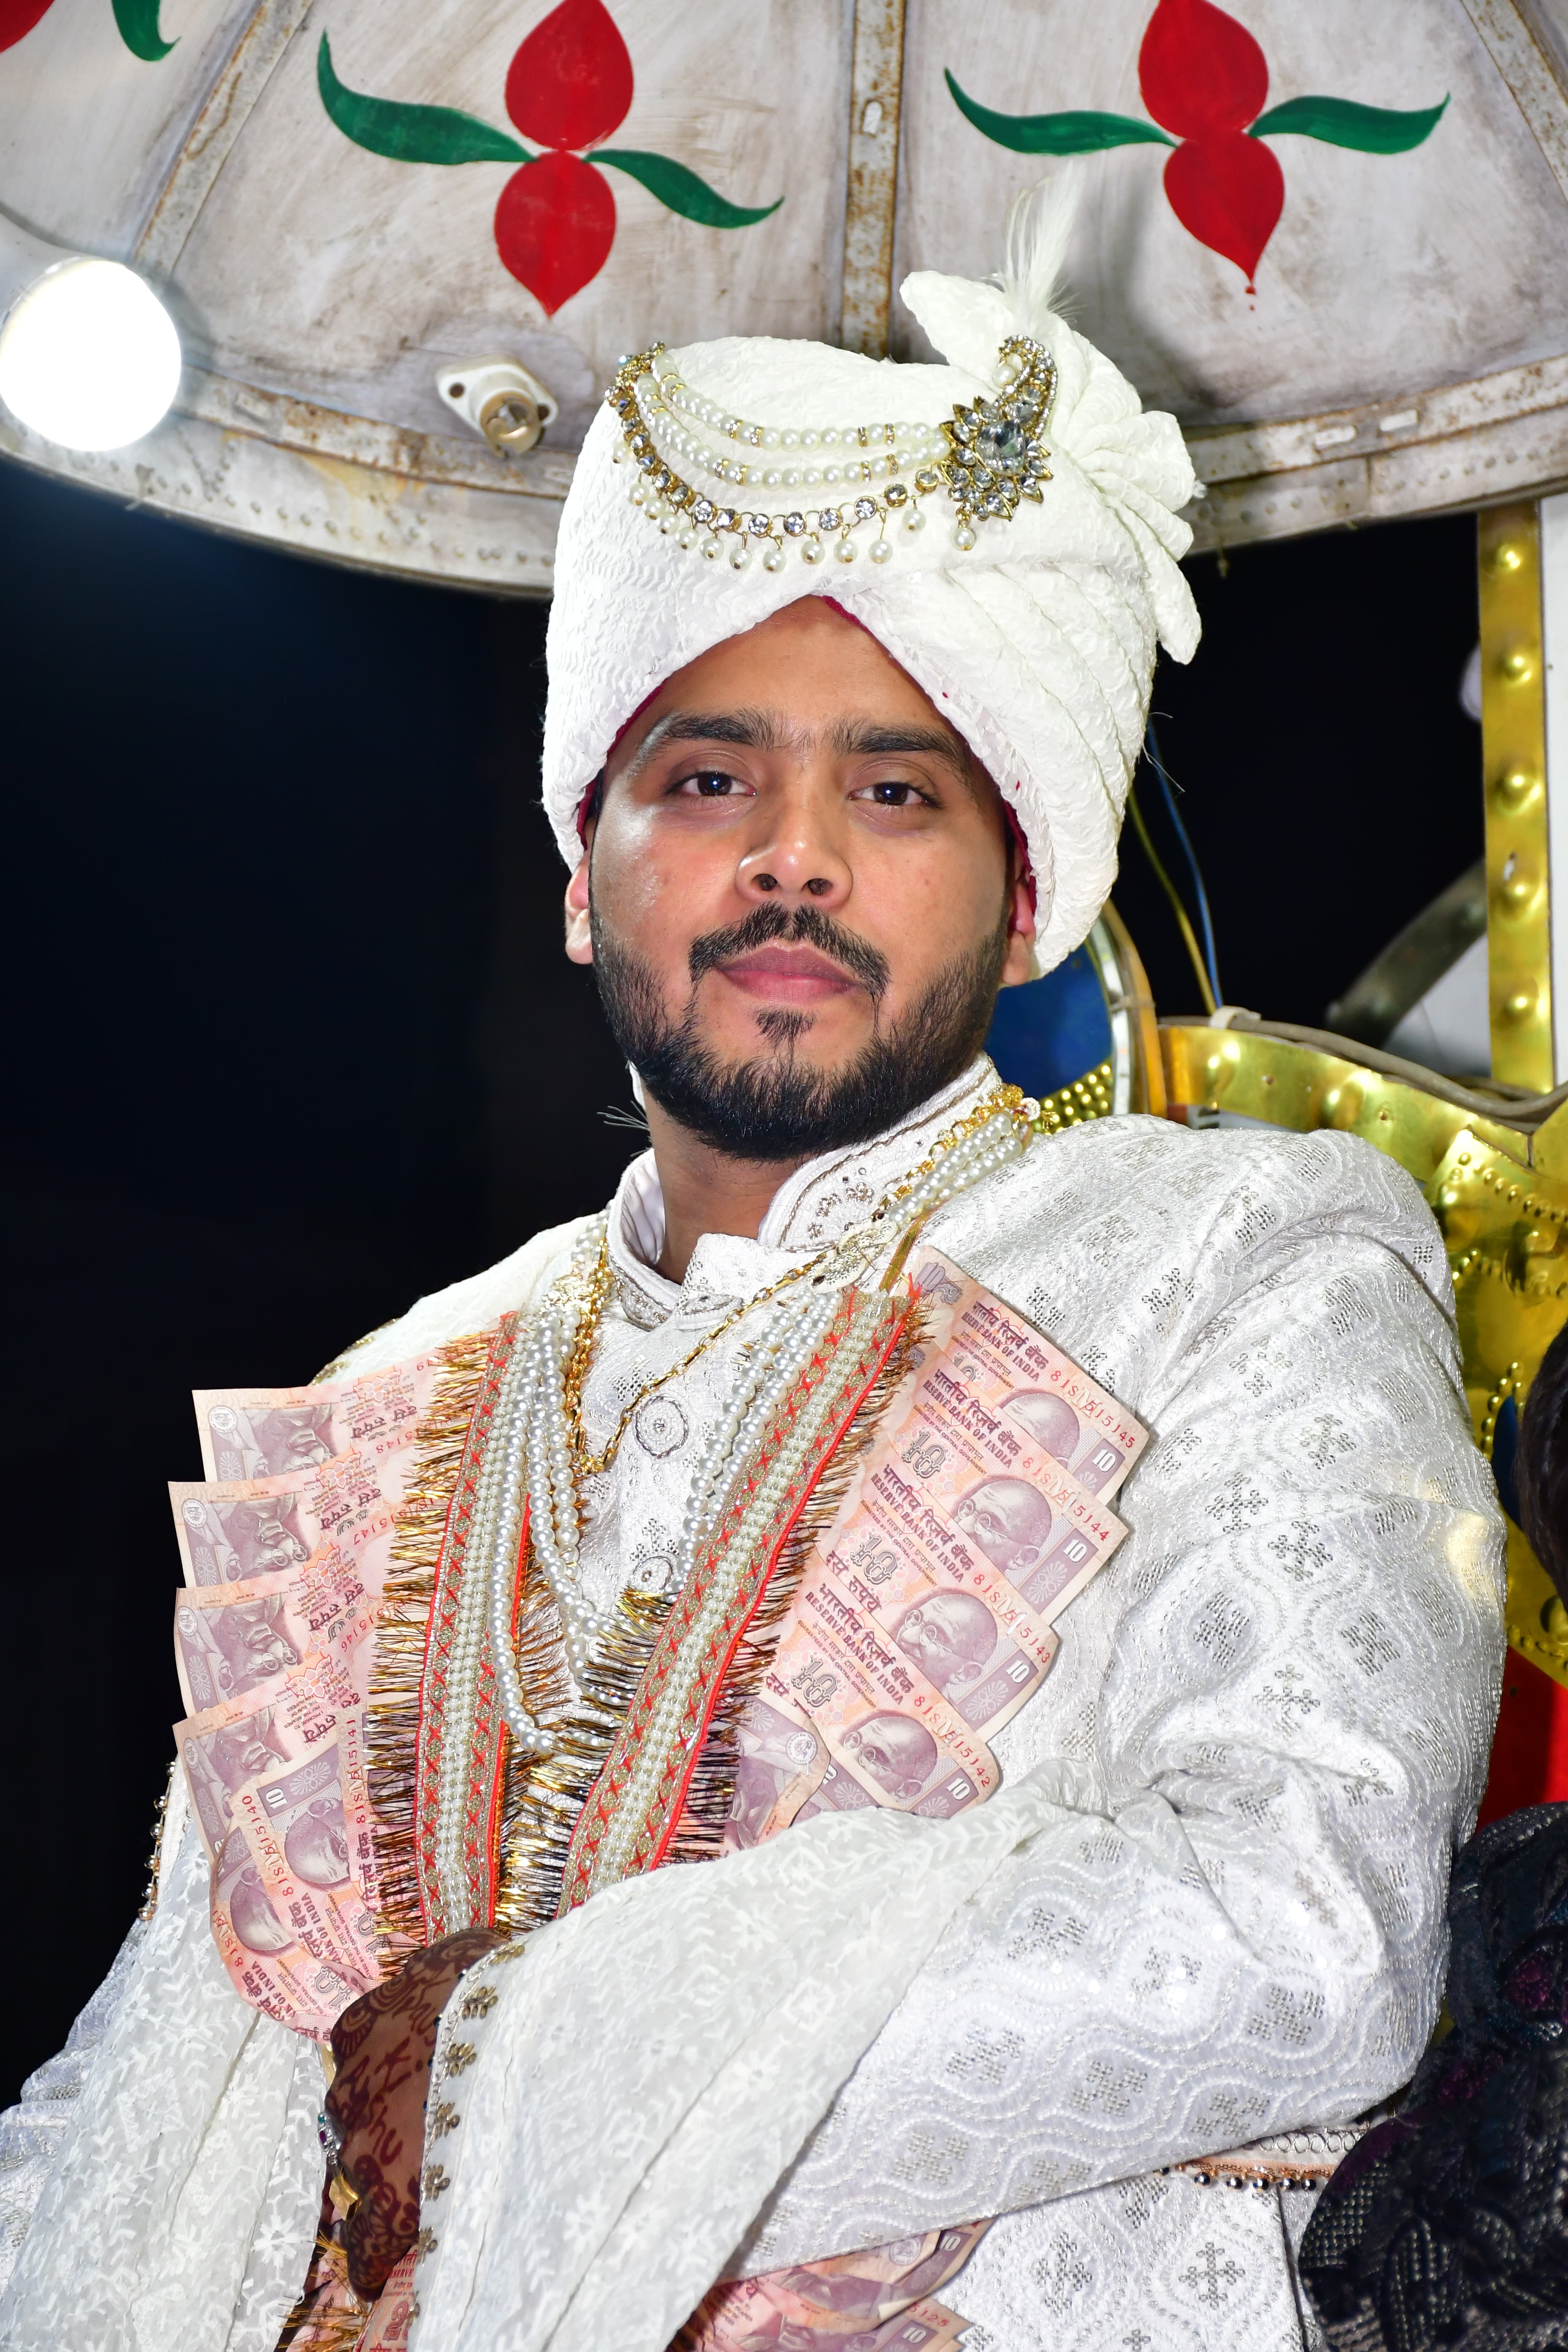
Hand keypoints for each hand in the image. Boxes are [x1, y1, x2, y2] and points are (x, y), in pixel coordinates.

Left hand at [324, 1927, 501, 2298]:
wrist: (510, 2028)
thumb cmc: (498, 1982)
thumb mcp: (464, 1962)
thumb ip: (445, 1985)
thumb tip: (461, 1985)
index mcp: (364, 2025)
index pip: (359, 2056)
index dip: (388, 2075)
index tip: (411, 2086)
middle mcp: (349, 2083)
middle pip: (358, 2116)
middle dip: (388, 2124)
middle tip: (430, 2132)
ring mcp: (363, 2140)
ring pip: (363, 2170)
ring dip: (390, 2174)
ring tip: (429, 2189)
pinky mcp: (386, 2194)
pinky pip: (369, 2240)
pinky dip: (375, 2252)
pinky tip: (381, 2268)